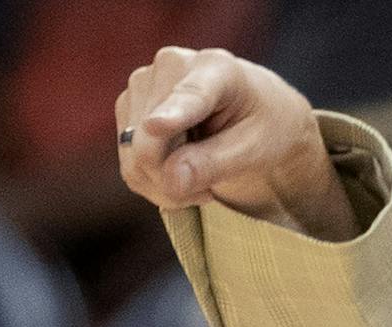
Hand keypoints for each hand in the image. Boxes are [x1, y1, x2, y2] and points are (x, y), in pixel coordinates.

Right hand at [114, 47, 358, 240]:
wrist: (254, 112)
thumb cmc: (263, 127)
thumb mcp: (255, 149)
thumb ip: (215, 164)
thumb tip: (171, 181)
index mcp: (216, 68)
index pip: (190, 95)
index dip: (171, 114)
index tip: (156, 126)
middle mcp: (170, 66)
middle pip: (149, 139)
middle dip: (173, 179)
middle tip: (207, 195)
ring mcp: (142, 84)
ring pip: (133, 154)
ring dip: (163, 184)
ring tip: (200, 184)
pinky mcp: (128, 105)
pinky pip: (128, 160)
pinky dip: (152, 181)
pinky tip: (180, 176)